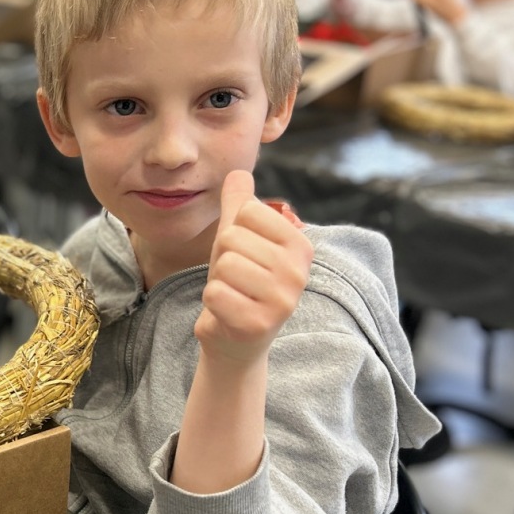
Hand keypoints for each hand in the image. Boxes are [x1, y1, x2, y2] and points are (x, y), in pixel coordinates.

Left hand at [194, 170, 313, 365]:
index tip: (244, 255)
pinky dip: (213, 302)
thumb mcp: (239, 239)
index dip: (234, 231)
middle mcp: (299, 272)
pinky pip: (216, 293)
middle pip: (233, 237)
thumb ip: (240, 205)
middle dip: (224, 258)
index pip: (248, 211)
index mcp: (300, 244)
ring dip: (218, 281)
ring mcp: (282, 300)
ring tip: (233, 295)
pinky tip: (228, 312)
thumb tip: (237, 172)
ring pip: (225, 265)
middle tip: (236, 280)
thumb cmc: (239, 284)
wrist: (235, 341)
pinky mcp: (260, 324)